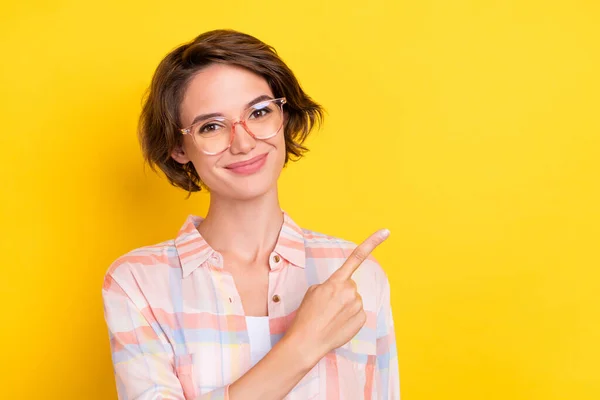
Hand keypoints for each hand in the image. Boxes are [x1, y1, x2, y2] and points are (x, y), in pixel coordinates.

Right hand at [285, 229, 389, 365]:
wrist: (308, 341)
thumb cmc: (307, 315)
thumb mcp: (313, 291)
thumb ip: (330, 285)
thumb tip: (342, 291)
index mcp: (337, 281)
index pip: (356, 257)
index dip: (372, 242)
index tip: (385, 232)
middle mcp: (350, 291)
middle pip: (350, 286)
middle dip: (341, 292)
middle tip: (326, 305)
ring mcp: (357, 306)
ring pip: (354, 300)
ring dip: (345, 305)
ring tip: (330, 316)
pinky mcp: (362, 319)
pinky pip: (357, 313)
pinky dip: (349, 317)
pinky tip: (337, 323)